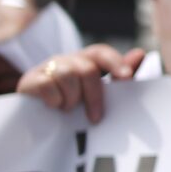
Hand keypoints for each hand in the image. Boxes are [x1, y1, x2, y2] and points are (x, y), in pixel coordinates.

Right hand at [16, 45, 144, 122]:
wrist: (34, 118)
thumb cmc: (72, 103)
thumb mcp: (96, 92)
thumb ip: (118, 76)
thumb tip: (140, 54)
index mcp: (85, 60)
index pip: (101, 53)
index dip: (115, 62)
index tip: (126, 77)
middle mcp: (67, 60)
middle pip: (87, 68)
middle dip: (94, 95)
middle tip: (95, 118)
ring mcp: (48, 68)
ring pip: (67, 75)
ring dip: (72, 98)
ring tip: (69, 110)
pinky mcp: (30, 80)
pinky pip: (47, 85)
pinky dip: (54, 99)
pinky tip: (54, 107)